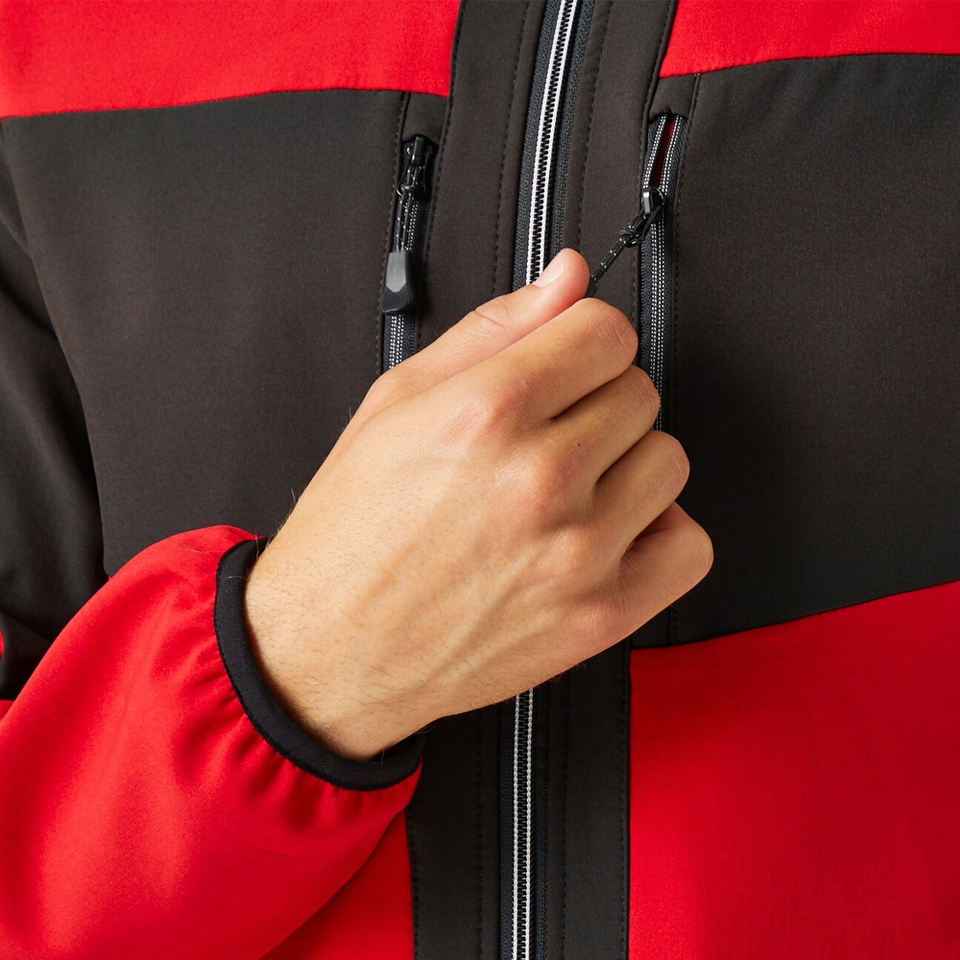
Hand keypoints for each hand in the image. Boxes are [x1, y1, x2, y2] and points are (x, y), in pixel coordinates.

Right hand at [243, 248, 712, 760]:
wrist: (333, 646)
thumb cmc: (354, 532)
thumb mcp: (398, 402)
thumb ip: (495, 328)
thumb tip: (567, 276)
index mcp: (488, 412)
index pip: (606, 331)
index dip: (585, 341)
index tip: (569, 362)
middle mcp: (539, 478)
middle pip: (640, 392)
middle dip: (598, 402)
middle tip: (549, 435)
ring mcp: (577, 550)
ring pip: (668, 461)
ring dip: (627, 466)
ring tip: (571, 488)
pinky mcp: (600, 613)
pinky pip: (689, 546)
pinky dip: (659, 533)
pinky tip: (610, 533)